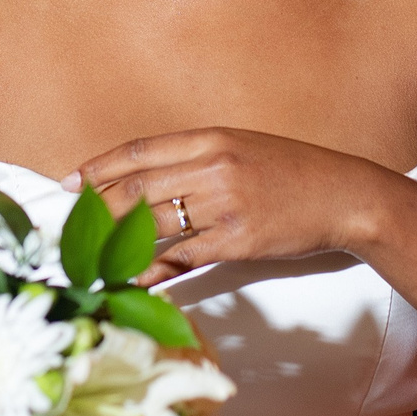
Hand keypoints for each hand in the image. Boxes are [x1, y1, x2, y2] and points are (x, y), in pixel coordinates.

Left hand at [66, 127, 391, 284]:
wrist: (345, 197)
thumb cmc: (294, 173)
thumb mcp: (243, 149)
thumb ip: (197, 160)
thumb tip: (148, 181)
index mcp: (212, 138)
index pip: (139, 151)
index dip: (99, 168)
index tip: (72, 183)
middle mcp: (213, 167)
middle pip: (137, 187)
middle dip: (96, 208)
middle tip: (71, 223)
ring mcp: (225, 205)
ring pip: (153, 224)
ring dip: (116, 241)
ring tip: (90, 253)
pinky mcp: (237, 241)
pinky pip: (182, 257)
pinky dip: (152, 270)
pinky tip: (130, 277)